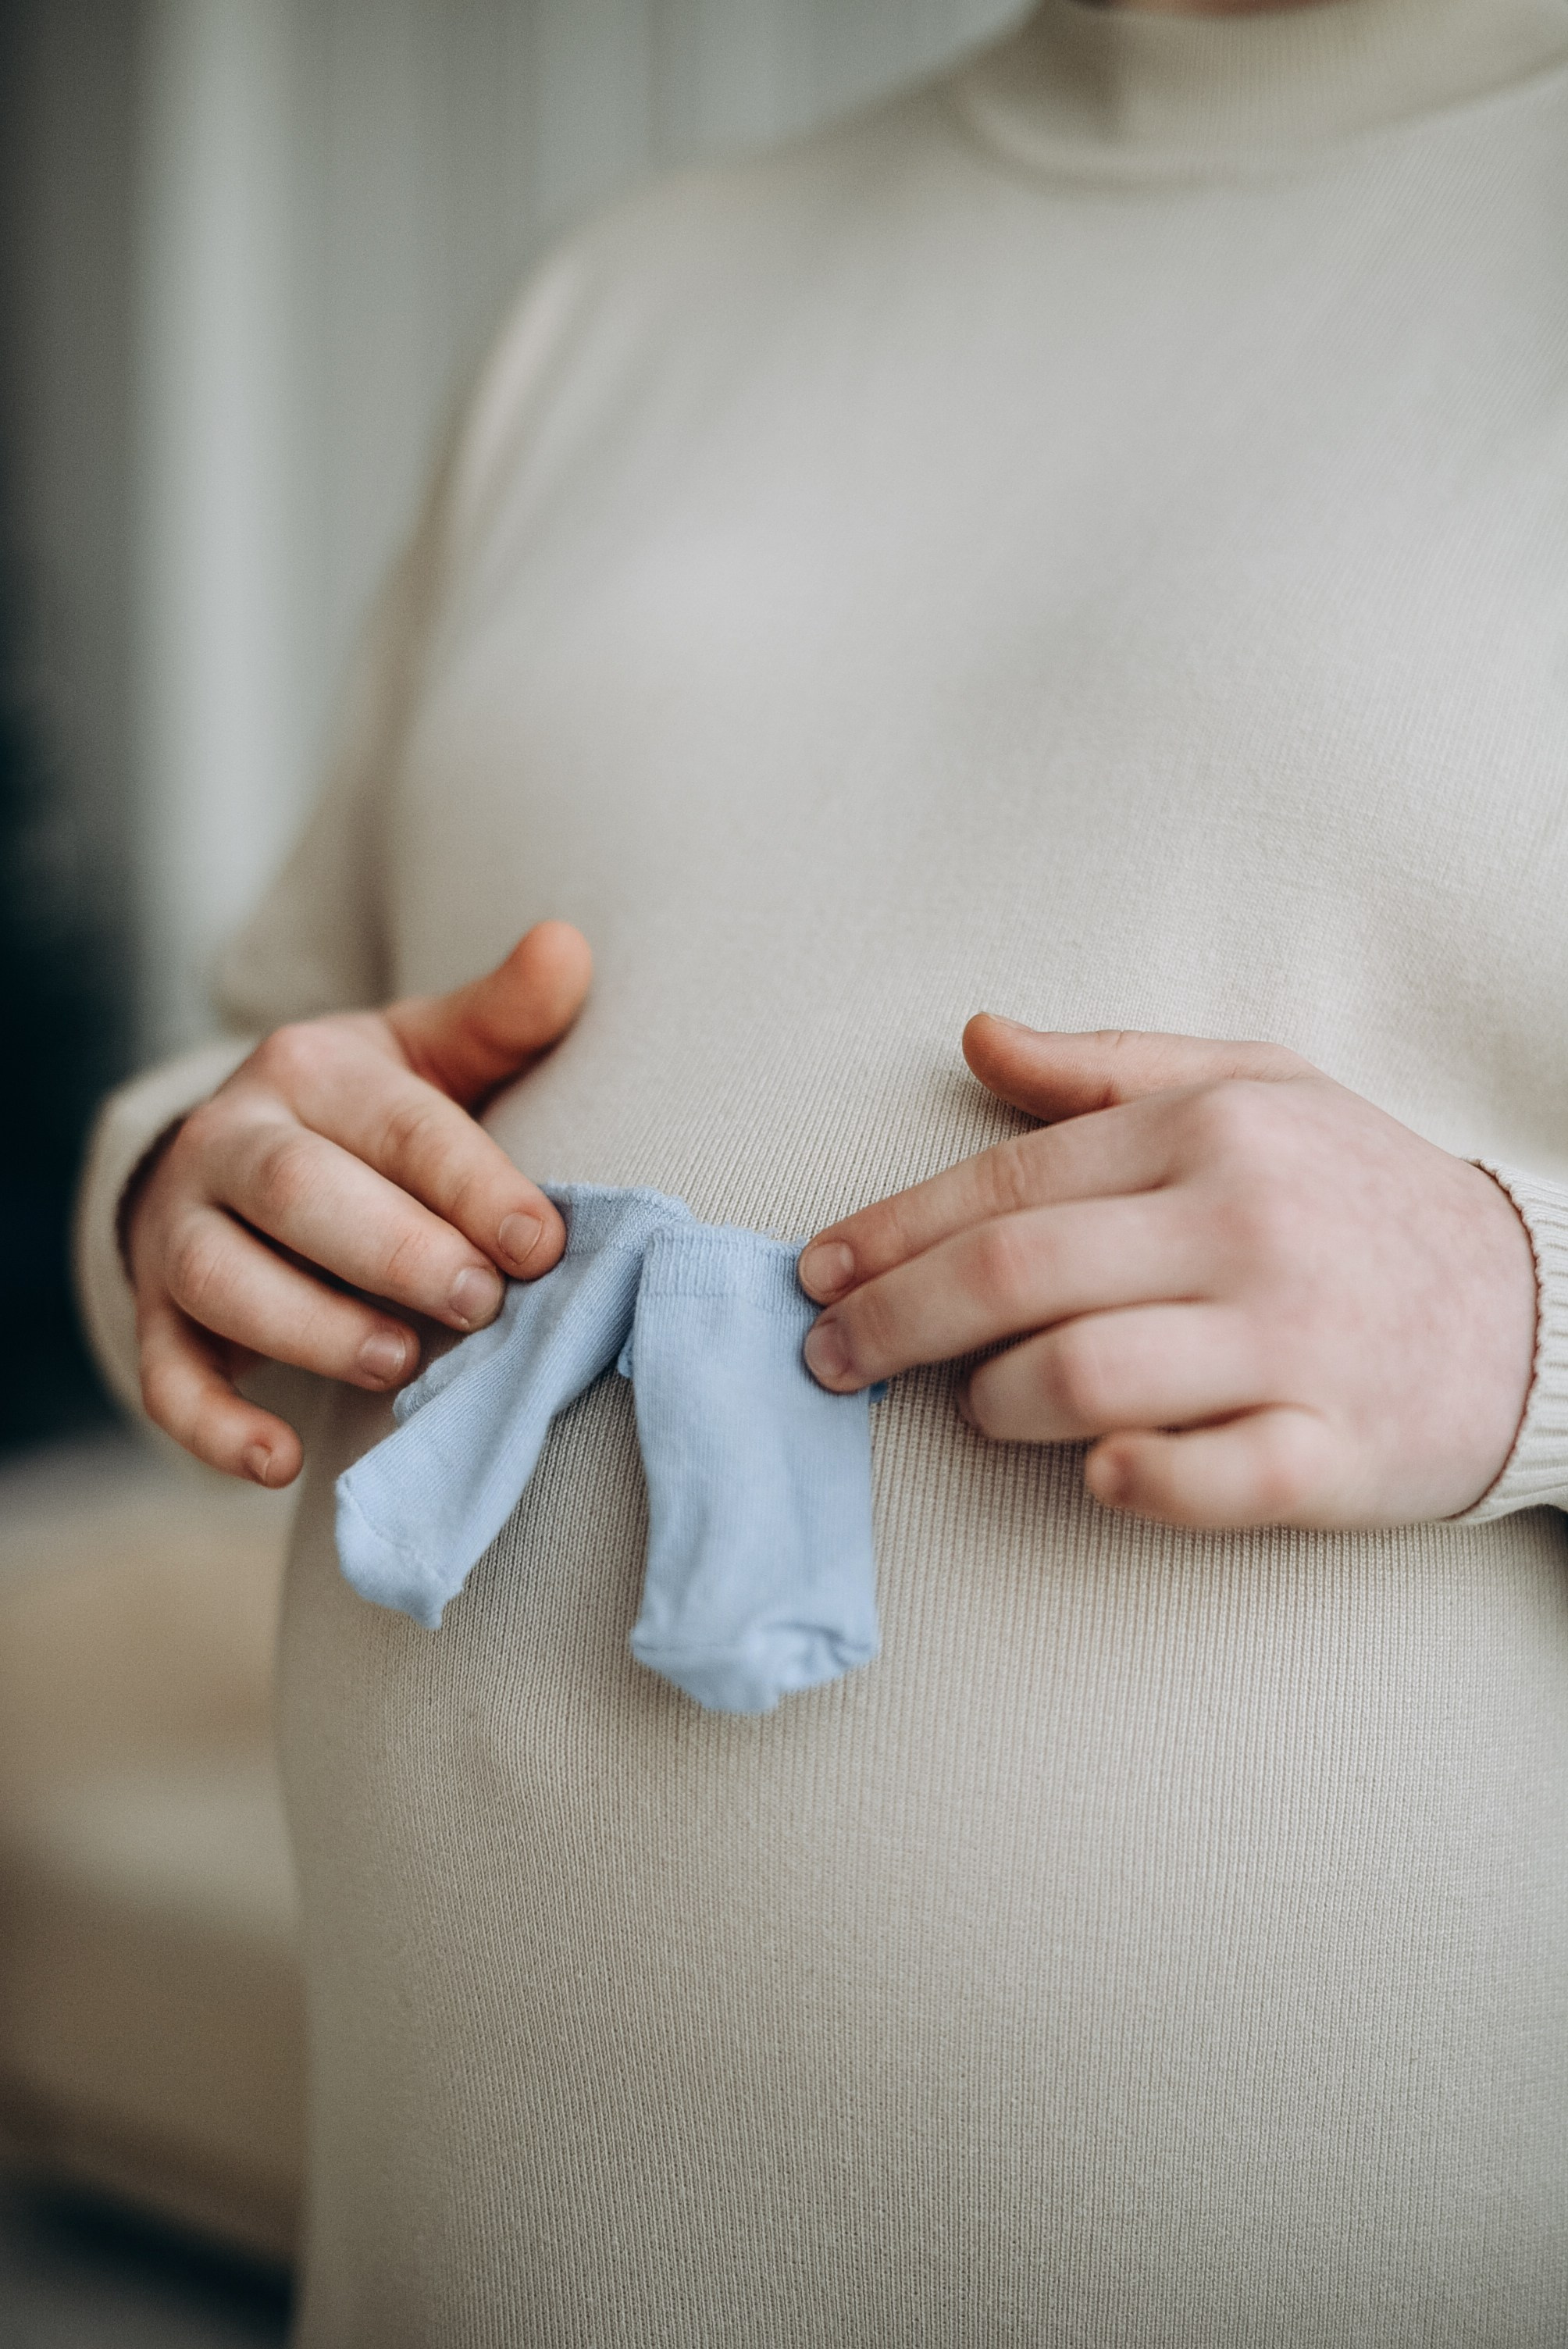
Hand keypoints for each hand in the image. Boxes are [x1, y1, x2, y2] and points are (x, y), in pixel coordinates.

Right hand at [124, 922, 591, 1487]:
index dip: (470, 1184)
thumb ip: (505, 1017)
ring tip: (398, 1365)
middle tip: (480, 1303)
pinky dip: (215, 1426)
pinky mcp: (160, 1313)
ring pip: (224, 1280)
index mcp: (312, 1068)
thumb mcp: (433, 1053)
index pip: (396, 1125)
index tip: (542, 1242)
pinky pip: (169, 1375)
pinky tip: (280, 1463)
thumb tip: (569, 945)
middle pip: (299, 1193)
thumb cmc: (372, 1117)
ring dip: (311, 1329)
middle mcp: (233, 1140)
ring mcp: (184, 1229)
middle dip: (393, 1253)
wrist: (244, 1155)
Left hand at [798, 1019, 1537, 1529]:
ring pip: (1081, 1378)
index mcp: (1209, 1131)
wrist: (1546, 1306)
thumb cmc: (1365, 1195)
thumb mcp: (1257, 1087)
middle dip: (893, 1322)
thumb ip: (1108, 1067)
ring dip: (993, 1403)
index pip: (1004, 1183)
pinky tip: (1097, 1473)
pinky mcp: (1335, 1451)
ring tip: (979, 1406)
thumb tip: (977, 1037)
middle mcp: (1242, 1226)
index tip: (815, 1275)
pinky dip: (1132, 1482)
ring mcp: (1291, 1343)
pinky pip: (1206, 1480)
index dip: (888, 1235)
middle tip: (830, 1358)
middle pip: (1013, 1276)